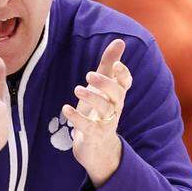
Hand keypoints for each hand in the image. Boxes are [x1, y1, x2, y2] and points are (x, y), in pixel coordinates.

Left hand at [62, 39, 131, 187]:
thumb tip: (120, 41)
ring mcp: (105, 123)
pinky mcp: (93, 136)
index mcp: (116, 96)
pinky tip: (66, 109)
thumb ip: (109, 65)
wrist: (98, 149)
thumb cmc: (100, 113)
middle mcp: (114, 108)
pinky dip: (77, 118)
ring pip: (104, 110)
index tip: (116, 64)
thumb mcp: (103, 88)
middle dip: (105, 84)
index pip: (126, 83)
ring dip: (91, 98)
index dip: (123, 74)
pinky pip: (88, 127)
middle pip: (117, 95)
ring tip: (77, 89)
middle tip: (89, 75)